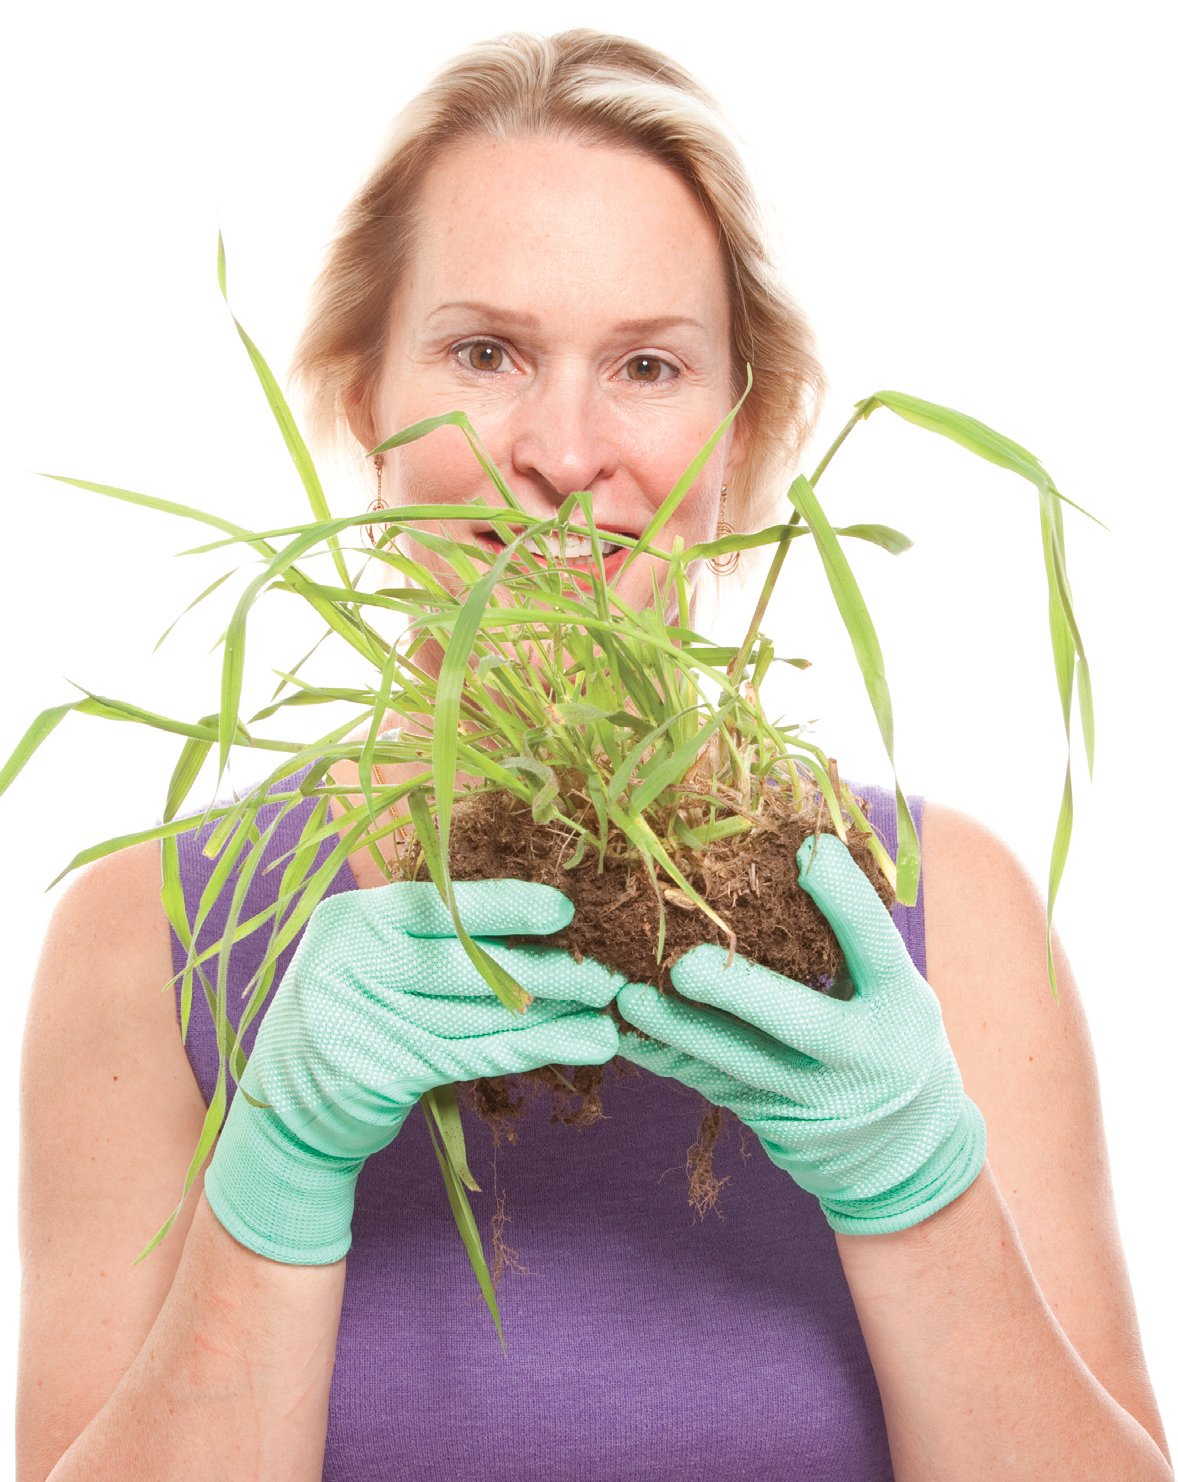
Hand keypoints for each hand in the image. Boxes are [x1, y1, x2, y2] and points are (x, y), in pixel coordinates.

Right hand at [205, 879, 621, 1263]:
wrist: (284, 1111)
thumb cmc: (348, 1015)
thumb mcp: (366, 957)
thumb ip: (425, 934)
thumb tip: (527, 919)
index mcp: (351, 918)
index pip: (440, 904)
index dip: (505, 906)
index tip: (563, 910)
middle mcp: (352, 961)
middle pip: (468, 961)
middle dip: (545, 967)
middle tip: (608, 971)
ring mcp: (364, 1018)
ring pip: (480, 1011)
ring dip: (554, 1012)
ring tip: (608, 1010)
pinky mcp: (385, 1070)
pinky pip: (478, 1053)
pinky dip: (537, 1047)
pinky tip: (584, 1044)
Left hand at [615, 833, 985, 1233]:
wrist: (900, 1151)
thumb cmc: (889, 1034)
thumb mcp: (894, 986)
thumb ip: (852, 935)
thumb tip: (792, 848)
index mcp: (902, 1003)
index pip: (877, 944)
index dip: (844, 898)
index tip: (807, 849)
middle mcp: (862, 1055)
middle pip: (798, 1020)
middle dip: (737, 992)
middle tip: (685, 965)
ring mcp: (812, 1098)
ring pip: (736, 1062)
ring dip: (678, 1030)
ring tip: (629, 998)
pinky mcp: (768, 1120)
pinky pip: (707, 1083)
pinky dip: (663, 1055)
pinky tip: (622, 1030)